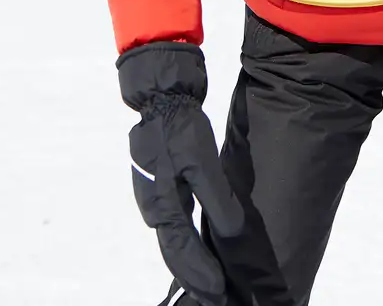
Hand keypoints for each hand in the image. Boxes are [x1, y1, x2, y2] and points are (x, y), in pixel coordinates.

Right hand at [117, 43, 245, 305]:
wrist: (159, 96)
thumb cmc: (181, 126)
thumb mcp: (201, 159)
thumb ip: (214, 196)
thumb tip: (229, 232)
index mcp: (164, 202)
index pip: (182, 250)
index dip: (200, 273)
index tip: (219, 292)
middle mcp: (154, 206)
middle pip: (173, 252)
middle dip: (194, 278)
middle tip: (215, 298)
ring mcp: (152, 197)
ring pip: (171, 241)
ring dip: (188, 264)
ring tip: (208, 283)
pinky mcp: (157, 186)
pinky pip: (171, 226)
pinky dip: (183, 244)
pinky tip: (197, 248)